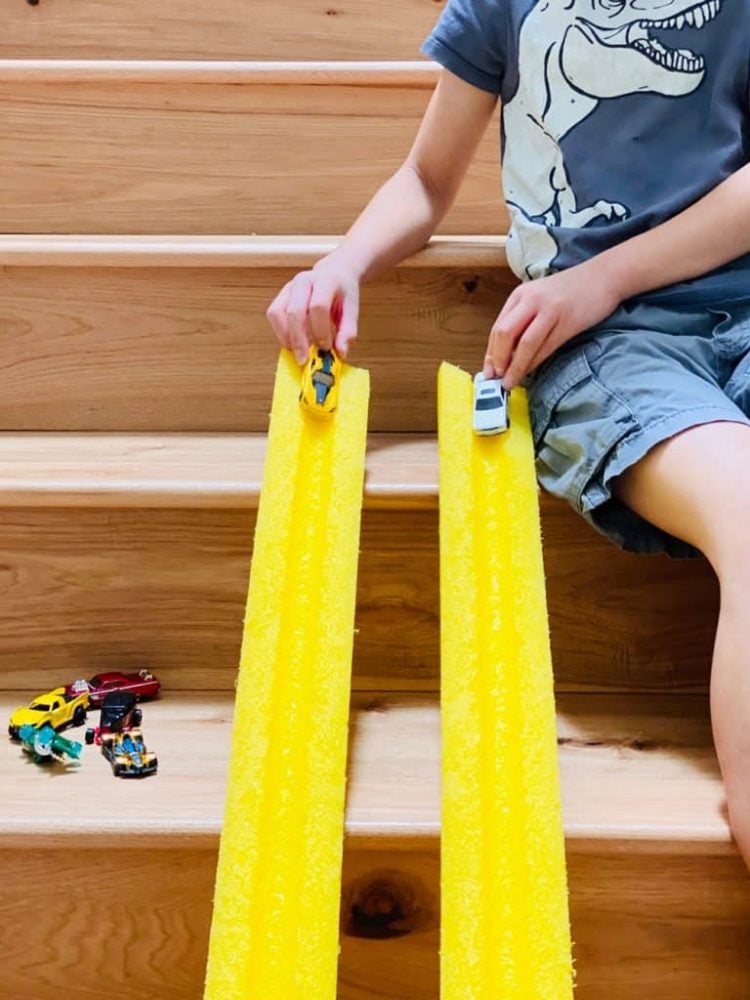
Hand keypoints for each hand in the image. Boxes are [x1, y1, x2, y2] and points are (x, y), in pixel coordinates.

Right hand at [266, 255, 360, 363]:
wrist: (335, 273)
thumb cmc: (343, 293)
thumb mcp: (352, 310)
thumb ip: (348, 331)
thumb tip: (340, 353)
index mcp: (326, 281)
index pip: (318, 306)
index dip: (320, 330)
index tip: (325, 348)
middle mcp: (304, 280)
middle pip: (295, 311)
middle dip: (298, 340)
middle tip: (304, 360)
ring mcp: (289, 287)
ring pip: (278, 313)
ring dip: (285, 337)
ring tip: (297, 352)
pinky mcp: (281, 295)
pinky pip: (273, 314)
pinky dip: (280, 332)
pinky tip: (291, 343)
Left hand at [483, 260, 622, 388]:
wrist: (604, 276)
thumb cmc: (571, 290)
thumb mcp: (539, 298)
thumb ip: (522, 320)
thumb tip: (506, 354)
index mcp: (520, 294)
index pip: (497, 327)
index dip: (491, 353)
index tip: (488, 372)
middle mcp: (532, 299)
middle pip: (505, 334)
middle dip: (499, 360)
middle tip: (497, 378)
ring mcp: (550, 310)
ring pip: (525, 344)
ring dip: (515, 367)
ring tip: (510, 382)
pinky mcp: (568, 322)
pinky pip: (545, 348)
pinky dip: (534, 363)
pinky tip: (529, 372)